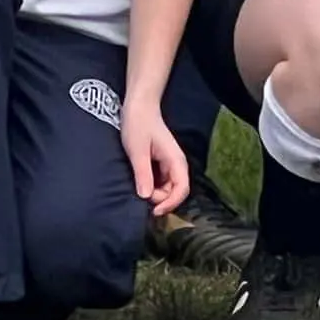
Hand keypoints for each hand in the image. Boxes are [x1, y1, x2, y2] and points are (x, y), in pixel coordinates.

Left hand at [119, 98, 187, 213]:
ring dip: (154, 193)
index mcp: (176, 161)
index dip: (170, 204)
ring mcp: (168, 165)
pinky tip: (139, 181)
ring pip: (166, 189)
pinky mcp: (160, 165)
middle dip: (159, 199)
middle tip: (139, 193)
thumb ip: (143, 173)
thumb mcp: (138, 150)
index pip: (182, 190)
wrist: (138, 107)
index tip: (154, 211)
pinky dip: (150, 186)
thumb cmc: (138, 125)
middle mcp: (176, 165)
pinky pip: (159, 182)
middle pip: (174, 193)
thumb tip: (145, 197)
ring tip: (138, 186)